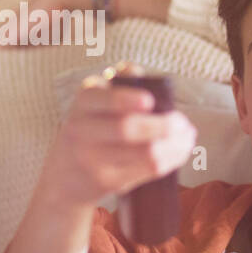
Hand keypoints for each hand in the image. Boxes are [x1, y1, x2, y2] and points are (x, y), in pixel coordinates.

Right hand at [42, 64, 195, 206]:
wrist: (64, 179)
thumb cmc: (91, 131)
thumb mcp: (94, 104)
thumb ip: (117, 83)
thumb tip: (134, 70)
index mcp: (83, 102)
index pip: (102, 98)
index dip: (125, 99)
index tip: (149, 100)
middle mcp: (82, 130)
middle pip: (126, 129)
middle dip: (163, 125)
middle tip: (183, 123)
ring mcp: (93, 160)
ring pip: (145, 153)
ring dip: (175, 144)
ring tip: (187, 137)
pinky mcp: (107, 182)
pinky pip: (147, 171)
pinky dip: (171, 160)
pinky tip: (180, 152)